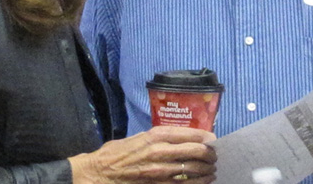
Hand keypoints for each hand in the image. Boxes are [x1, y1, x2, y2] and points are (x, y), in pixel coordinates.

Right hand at [69, 125, 216, 183]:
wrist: (99, 174)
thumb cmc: (117, 154)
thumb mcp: (139, 137)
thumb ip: (159, 136)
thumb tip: (181, 136)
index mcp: (156, 136)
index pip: (189, 134)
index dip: (205, 137)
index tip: (213, 139)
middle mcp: (160, 152)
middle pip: (195, 152)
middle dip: (209, 154)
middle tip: (214, 156)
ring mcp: (160, 172)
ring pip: (193, 170)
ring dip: (206, 170)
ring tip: (211, 170)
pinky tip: (203, 182)